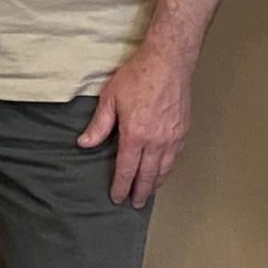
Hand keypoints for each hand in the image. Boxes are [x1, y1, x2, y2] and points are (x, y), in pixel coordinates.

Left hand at [78, 44, 191, 207]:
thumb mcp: (110, 98)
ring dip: (155, 184)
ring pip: (164, 169)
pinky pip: (174, 158)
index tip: (117, 197)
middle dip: (140, 191)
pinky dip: (167, 169)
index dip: (121, 185)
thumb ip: (99, 125)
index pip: (127, 169)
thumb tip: (84, 143)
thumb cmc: (137, 77)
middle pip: (147, 175)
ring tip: (148, 193)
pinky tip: (163, 171)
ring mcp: (172, 138)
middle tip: (134, 204)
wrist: (167, 63)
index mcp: (135, 135)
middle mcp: (156, 142)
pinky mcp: (183, 132)